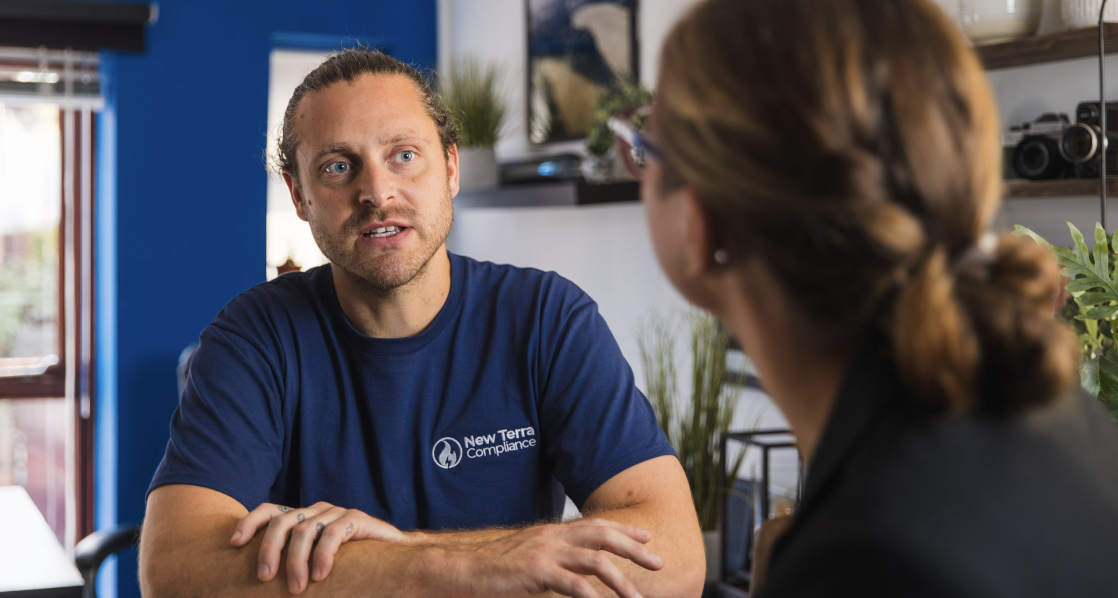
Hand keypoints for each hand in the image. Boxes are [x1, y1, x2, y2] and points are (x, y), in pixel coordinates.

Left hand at [230, 501, 406, 593]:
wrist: (392, 557)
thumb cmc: (349, 565)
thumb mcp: (313, 564)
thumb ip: (293, 566)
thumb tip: (259, 584)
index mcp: (303, 518)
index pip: (269, 511)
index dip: (249, 523)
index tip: (235, 544)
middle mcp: (317, 511)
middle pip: (283, 521)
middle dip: (269, 549)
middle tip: (264, 578)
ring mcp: (337, 513)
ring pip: (305, 529)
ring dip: (296, 561)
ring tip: (296, 588)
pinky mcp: (357, 518)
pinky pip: (334, 533)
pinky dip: (323, 555)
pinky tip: (321, 574)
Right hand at [455, 518, 662, 597]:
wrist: (459, 569)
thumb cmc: (492, 570)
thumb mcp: (528, 559)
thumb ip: (551, 560)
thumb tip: (569, 571)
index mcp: (551, 533)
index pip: (595, 525)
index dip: (623, 531)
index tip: (647, 539)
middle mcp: (552, 537)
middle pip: (603, 536)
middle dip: (634, 549)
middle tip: (658, 563)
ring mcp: (545, 553)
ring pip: (596, 562)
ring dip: (621, 581)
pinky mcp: (536, 572)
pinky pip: (574, 585)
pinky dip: (593, 597)